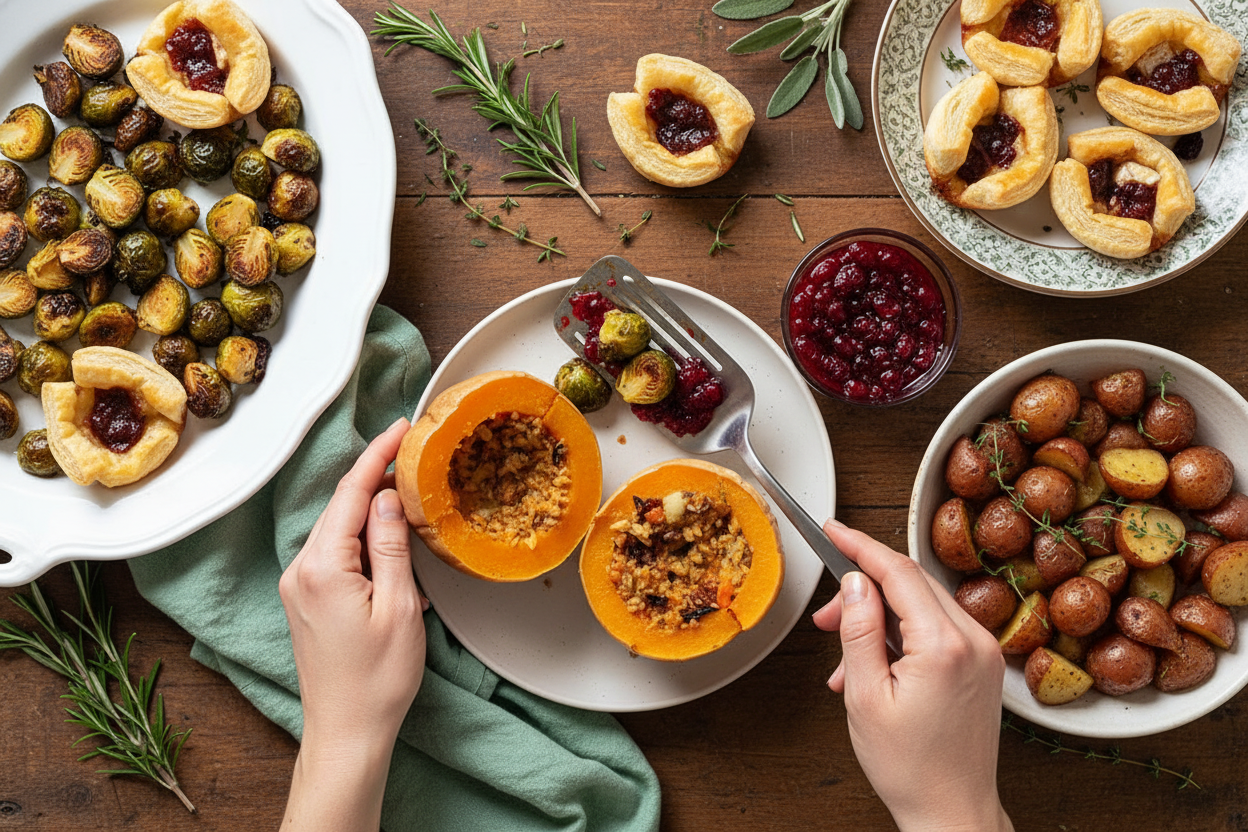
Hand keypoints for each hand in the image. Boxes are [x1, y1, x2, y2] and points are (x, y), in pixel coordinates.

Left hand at [279, 417, 425, 831]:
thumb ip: (391, 546)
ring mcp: (299, 585)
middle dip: (375, 475)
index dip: (378, 455)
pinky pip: (335, 551)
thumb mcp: (400, 607)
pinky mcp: (306, 599)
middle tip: (414, 452)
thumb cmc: (377, 680)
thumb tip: (387, 498)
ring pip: (338, 527)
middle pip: (341, 506)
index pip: (351, 494)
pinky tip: (389, 535)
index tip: (403, 428)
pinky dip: (362, 535)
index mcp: (322, 567)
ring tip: (408, 489)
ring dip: (370, 506)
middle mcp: (300, 570)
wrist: (346, 732)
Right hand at [813, 519, 1012, 831]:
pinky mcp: (984, 665)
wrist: (952, 813)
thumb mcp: (864, 696)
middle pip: (910, 583)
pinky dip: (901, 635)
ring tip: (844, 653)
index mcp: (944, 646)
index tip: (831, 529)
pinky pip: (937, 629)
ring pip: (922, 605)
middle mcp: (974, 641)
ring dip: (879, 615)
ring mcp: (984, 652)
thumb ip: (858, 631)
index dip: (859, 545)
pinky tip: (872, 666)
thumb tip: (855, 583)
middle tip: (826, 616)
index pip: (898, 572)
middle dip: (862, 588)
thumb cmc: (910, 767)